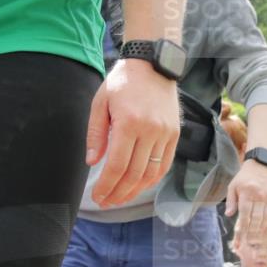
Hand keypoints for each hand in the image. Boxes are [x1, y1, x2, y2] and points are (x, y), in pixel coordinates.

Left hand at [87, 59, 179, 206]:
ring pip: (150, 173)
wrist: (153, 64)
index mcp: (129, 122)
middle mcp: (150, 130)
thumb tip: (92, 163)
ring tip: (120, 198)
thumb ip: (95, 134)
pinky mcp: (174, 134)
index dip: (106, 185)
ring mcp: (165, 133)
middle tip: (106, 202)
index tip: (98, 196)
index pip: (116, 165)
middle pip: (133, 174)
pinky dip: (152, 179)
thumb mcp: (100, 102)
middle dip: (118, 192)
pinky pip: (164, 164)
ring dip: (134, 190)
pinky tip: (139, 186)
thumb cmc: (122, 82)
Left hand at [224, 158, 266, 235]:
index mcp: (247, 193)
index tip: (238, 241)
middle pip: (255, 219)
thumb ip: (231, 201)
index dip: (241, 230)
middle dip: (250, 234)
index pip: (244, 215)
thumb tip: (228, 215)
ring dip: (259, 231)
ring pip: (265, 218)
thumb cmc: (244, 177)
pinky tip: (264, 232)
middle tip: (245, 243)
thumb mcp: (233, 186)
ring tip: (254, 240)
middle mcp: (259, 196)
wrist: (261, 165)